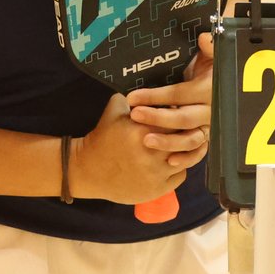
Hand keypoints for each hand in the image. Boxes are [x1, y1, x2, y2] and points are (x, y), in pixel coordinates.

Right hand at [75, 92, 203, 204]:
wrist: (88, 170)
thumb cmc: (102, 138)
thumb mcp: (113, 111)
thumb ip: (132, 97)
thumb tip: (152, 84)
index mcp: (142, 131)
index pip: (175, 119)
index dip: (176, 115)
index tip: (174, 113)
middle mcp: (152, 153)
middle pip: (183, 139)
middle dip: (183, 133)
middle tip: (179, 129)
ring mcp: (156, 174)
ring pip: (186, 158)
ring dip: (184, 151)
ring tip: (177, 144)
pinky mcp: (157, 189)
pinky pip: (181, 176)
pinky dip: (178, 169)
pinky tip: (169, 162)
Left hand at [124, 32, 214, 161]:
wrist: (227, 85)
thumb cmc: (209, 68)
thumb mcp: (210, 54)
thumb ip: (209, 46)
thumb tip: (203, 37)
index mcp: (208, 89)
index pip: (179, 93)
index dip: (155, 96)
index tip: (132, 98)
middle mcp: (210, 110)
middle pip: (183, 118)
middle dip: (157, 118)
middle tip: (135, 116)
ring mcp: (209, 127)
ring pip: (190, 138)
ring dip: (169, 141)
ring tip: (146, 141)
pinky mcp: (208, 139)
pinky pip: (199, 152)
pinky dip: (187, 158)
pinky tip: (169, 162)